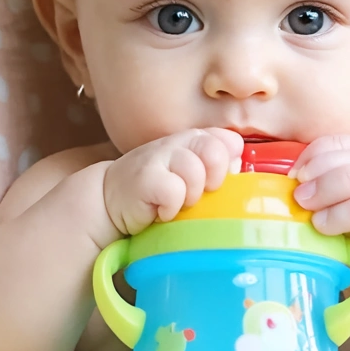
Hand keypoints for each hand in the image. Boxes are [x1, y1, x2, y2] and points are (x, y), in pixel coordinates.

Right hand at [103, 129, 242, 235]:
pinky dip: (171, 209)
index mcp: (195, 139)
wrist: (111, 199)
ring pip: (195, 174)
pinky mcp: (146, 177)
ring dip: (189, 198)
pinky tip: (160, 211)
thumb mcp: (190, 177)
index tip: (212, 183)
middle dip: (212, 181)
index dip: (228, 167)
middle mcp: (179, 142)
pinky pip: (175, 193)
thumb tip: (238, 169)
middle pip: (216, 153)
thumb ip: (216, 169)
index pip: (231, 143)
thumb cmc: (158, 190)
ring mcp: (161, 156)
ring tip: (174, 204)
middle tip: (194, 195)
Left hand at [291, 135, 349, 258]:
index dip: (308, 156)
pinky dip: (335, 217)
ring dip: (321, 194)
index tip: (292, 176)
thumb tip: (288, 181)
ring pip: (349, 179)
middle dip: (312, 177)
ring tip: (306, 208)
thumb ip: (327, 178)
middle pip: (339, 160)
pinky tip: (322, 225)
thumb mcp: (348, 188)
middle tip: (297, 195)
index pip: (334, 142)